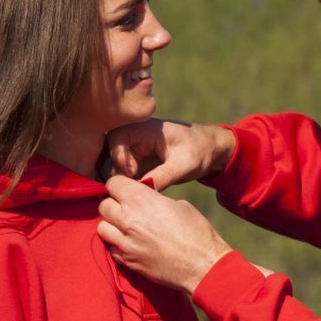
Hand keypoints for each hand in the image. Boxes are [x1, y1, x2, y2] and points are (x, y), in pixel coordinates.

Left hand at [97, 175, 232, 293]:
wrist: (203, 265)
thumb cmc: (197, 231)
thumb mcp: (178, 204)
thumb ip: (155, 200)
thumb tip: (146, 201)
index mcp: (142, 200)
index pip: (113, 184)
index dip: (120, 185)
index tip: (127, 190)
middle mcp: (128, 219)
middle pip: (103, 205)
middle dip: (114, 204)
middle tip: (126, 208)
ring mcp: (125, 243)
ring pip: (102, 227)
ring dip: (111, 225)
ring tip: (126, 227)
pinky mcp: (127, 261)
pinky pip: (111, 248)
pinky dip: (117, 244)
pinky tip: (131, 243)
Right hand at [106, 119, 235, 191]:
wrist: (211, 151)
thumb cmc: (199, 150)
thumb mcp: (184, 165)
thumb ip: (163, 176)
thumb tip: (141, 191)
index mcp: (146, 128)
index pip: (117, 137)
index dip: (119, 155)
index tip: (133, 172)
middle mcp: (136, 136)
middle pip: (109, 151)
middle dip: (116, 170)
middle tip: (132, 185)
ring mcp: (136, 149)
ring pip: (114, 164)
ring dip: (121, 179)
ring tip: (136, 189)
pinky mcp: (138, 162)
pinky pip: (123, 173)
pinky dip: (127, 183)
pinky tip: (137, 192)